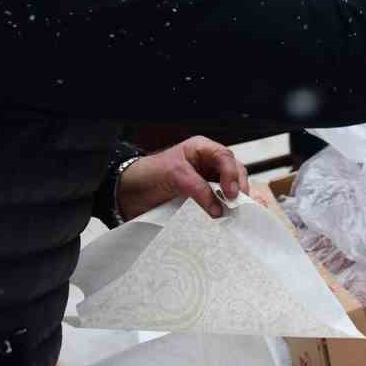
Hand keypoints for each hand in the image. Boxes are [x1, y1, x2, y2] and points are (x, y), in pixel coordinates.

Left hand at [115, 135, 249, 221]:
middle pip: (233, 171)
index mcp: (201, 149)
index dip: (231, 173)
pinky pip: (219, 201)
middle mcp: (207, 163)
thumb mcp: (174, 175)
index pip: (225, 157)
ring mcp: (205, 181)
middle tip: (236, 204)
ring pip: (230, 187)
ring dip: (235, 199)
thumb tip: (218, 207)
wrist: (128, 193)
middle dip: (238, 186)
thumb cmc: (148, 174)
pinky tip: (228, 216)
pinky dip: (225, 209)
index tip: (231, 192)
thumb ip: (197, 188)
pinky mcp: (201, 198)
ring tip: (235, 212)